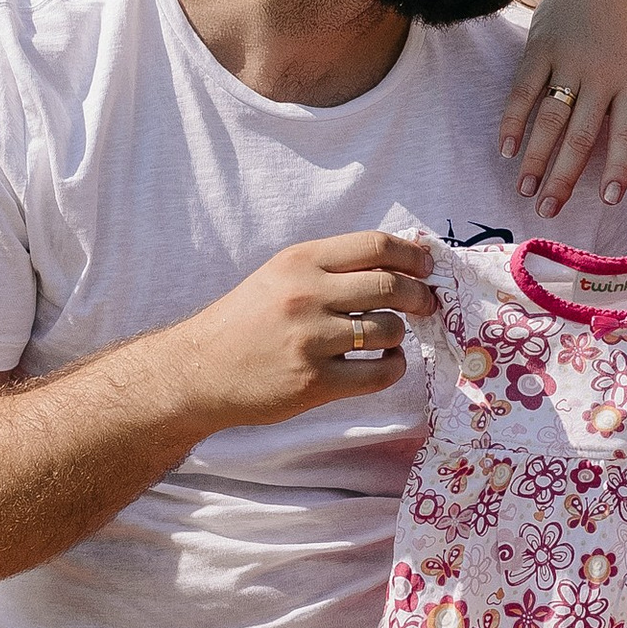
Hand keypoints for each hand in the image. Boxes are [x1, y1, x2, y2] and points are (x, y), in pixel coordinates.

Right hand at [155, 233, 435, 431]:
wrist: (199, 370)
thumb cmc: (245, 320)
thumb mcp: (280, 276)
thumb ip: (331, 266)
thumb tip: (398, 259)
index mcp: (300, 261)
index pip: (375, 245)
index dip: (412, 255)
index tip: (427, 266)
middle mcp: (306, 295)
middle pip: (391, 285)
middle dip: (419, 295)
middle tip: (425, 304)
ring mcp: (311, 340)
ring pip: (389, 330)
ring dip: (400, 334)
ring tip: (389, 338)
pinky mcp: (314, 382)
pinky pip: (378, 374)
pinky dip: (393, 367)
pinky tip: (385, 363)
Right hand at [498, 0, 626, 216]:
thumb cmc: (618, 34)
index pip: (626, 132)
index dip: (618, 167)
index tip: (609, 201)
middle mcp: (602, 74)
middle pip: (582, 134)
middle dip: (564, 176)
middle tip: (549, 211)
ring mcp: (569, 59)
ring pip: (550, 117)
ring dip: (536, 158)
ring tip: (524, 191)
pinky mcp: (540, 47)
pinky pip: (524, 90)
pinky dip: (514, 121)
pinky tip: (507, 149)